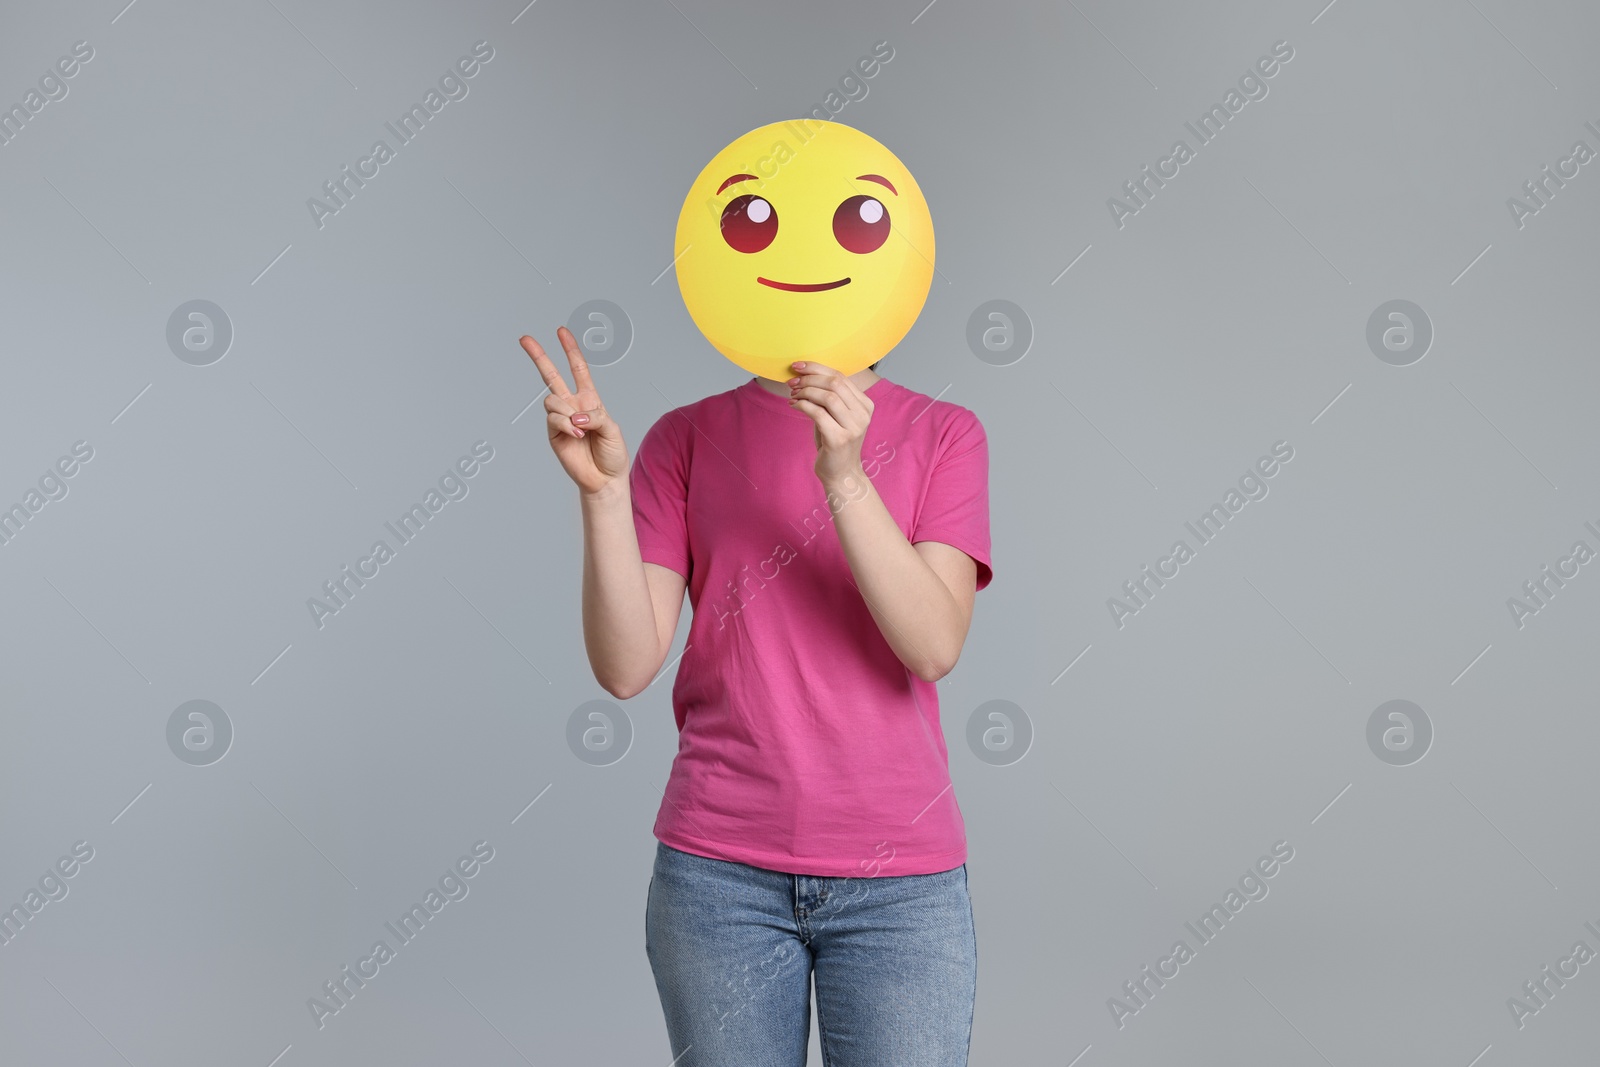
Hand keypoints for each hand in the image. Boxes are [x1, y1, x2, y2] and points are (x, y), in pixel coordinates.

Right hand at [520, 327, 627, 495]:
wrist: (603, 478)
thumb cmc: (612, 453)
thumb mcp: (612, 429)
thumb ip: (595, 416)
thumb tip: (574, 415)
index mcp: (589, 399)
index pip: (578, 369)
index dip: (570, 350)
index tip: (561, 331)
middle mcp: (572, 406)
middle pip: (551, 375)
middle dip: (538, 356)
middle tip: (524, 338)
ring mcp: (560, 419)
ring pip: (552, 400)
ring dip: (567, 413)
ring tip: (580, 431)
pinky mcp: (553, 433)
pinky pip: (552, 419)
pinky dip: (565, 425)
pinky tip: (576, 436)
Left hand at [786, 360, 871, 484]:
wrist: (841, 473)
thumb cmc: (834, 441)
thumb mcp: (835, 415)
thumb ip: (828, 396)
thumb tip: (803, 374)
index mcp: (865, 404)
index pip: (841, 376)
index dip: (817, 368)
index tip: (797, 366)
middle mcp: (863, 414)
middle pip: (835, 383)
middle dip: (809, 379)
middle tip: (792, 382)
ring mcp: (854, 427)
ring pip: (827, 397)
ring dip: (805, 392)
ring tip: (793, 395)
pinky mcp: (839, 439)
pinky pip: (818, 413)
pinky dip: (803, 405)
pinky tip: (794, 405)